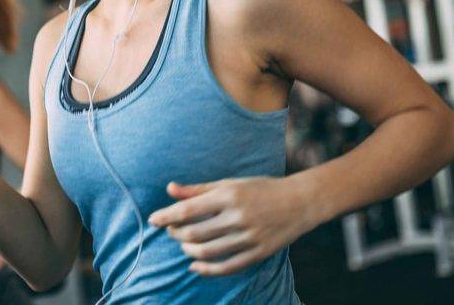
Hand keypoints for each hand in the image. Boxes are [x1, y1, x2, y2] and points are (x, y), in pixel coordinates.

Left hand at [148, 177, 317, 275]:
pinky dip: (206, 270)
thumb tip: (169, 189)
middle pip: (194, 233)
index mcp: (229, 196)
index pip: (188, 210)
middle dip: (176, 234)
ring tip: (184, 246)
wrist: (300, 202)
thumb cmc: (261, 189)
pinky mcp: (258, 253)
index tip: (153, 220)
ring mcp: (249, 237)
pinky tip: (195, 266)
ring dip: (188, 251)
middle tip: (172, 231)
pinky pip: (227, 267)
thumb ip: (198, 189)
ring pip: (207, 252)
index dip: (166, 217)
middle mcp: (238, 217)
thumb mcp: (230, 183)